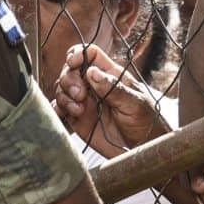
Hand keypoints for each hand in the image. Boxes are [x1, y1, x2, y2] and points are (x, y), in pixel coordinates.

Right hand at [55, 44, 170, 151]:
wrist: (143, 150)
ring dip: (65, 97)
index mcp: (110, 75)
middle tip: (80, 95)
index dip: (78, 54)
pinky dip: (57, 109)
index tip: (74, 64)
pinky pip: (59, 108)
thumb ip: (113, 88)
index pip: (90, 54)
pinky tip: (66, 114)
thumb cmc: (147, 124)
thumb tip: (92, 72)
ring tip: (78, 110)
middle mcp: (94, 86)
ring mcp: (84, 101)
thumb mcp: (135, 104)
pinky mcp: (77, 118)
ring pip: (62, 88)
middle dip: (69, 80)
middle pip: (70, 70)